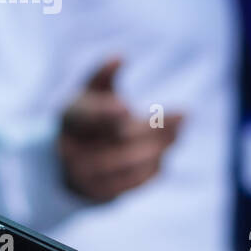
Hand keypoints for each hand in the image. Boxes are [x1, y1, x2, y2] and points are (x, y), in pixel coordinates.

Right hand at [57, 58, 184, 202]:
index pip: (83, 115)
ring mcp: (83, 174)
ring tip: (178, 133)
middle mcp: (69, 148)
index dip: (103, 113)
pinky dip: (150, 170)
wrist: (67, 163)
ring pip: (124, 164)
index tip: (126, 108)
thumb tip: (119, 56)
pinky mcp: (98, 194)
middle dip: (151, 129)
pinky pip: (129, 184)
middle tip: (182, 115)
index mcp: (69, 116)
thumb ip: (104, 76)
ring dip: (157, 149)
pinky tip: (164, 155)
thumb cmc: (88, 118)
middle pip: (114, 140)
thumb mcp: (92, 93)